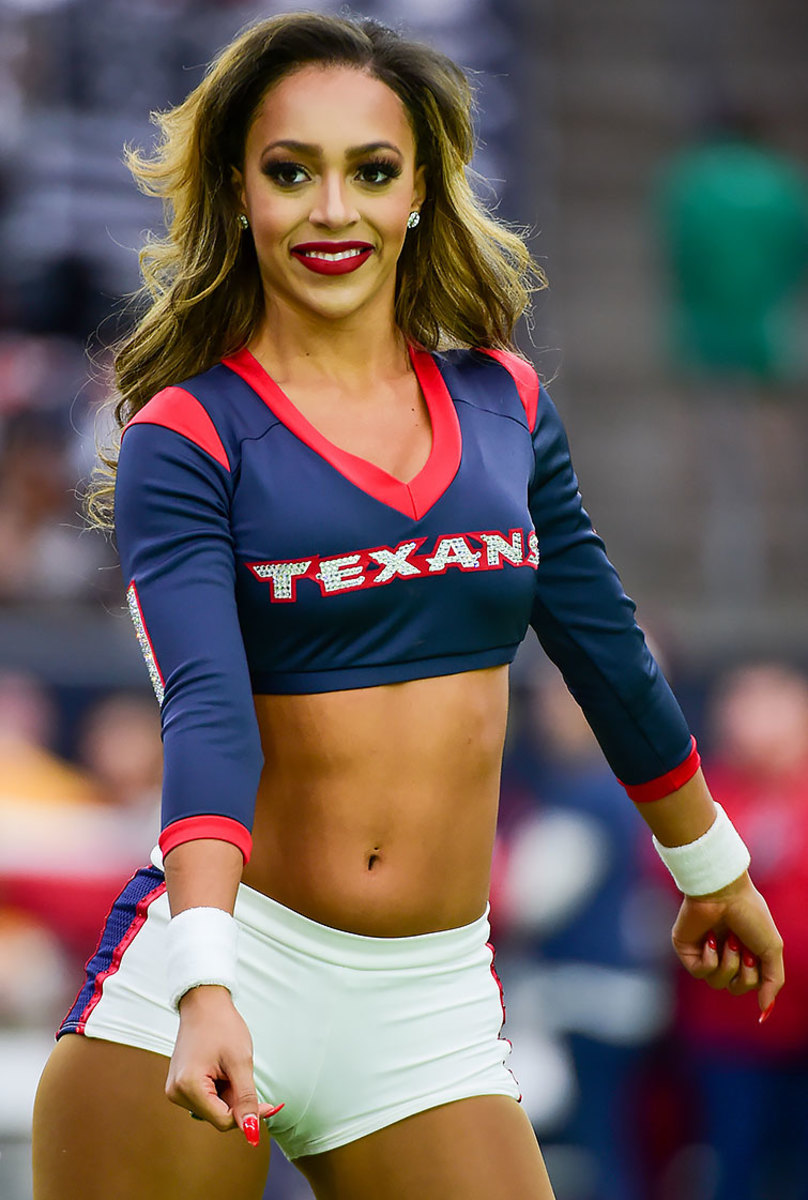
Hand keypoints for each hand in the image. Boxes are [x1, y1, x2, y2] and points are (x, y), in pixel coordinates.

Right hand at [165, 985, 283, 1142]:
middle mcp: (176, 1093)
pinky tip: (220, 1068)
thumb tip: (252, 1132)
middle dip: (236, 1101)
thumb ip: (246, 1100)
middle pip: (218, 1116)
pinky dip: (219, 1089)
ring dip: (228, 1094)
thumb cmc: (222, 1026)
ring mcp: (175, 1090)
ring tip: (228, 1067)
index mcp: (188, 1087)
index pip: (224, 1121)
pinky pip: (205, 1099)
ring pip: (213, 1108)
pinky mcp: (179, 1085)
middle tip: (243, 1074)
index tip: (268, 1103)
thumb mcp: (240, 1062)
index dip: (248, 1114)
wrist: (204, 1002)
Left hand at [671, 871, 783, 1018]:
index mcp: (743, 952)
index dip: (754, 976)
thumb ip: (771, 982)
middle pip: (734, 987)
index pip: (749, 985)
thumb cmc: (749, 915)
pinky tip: (710, 940)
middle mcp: (723, 953)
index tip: (755, 953)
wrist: (723, 891)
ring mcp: (704, 952)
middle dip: (743, 971)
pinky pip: (699, 972)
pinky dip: (710, 960)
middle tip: (740, 943)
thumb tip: (764, 1012)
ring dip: (727, 964)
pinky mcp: (686, 949)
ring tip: (728, 940)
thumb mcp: (772, 950)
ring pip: (716, 983)